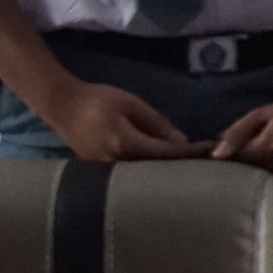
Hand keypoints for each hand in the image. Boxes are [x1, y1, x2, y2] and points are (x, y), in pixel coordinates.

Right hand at [38, 78, 199, 162]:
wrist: (62, 105)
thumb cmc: (98, 99)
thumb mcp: (131, 104)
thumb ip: (156, 123)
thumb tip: (181, 141)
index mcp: (124, 144)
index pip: (165, 153)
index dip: (189, 153)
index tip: (211, 150)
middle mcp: (115, 162)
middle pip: (155, 169)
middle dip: (179, 166)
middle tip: (205, 162)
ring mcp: (105, 169)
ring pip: (142, 173)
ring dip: (164, 169)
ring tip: (188, 165)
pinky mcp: (99, 169)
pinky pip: (130, 171)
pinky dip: (147, 167)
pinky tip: (161, 164)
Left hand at [213, 87, 272, 193]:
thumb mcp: (260, 114)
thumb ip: (236, 134)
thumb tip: (215, 156)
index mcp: (270, 147)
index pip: (240, 164)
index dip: (232, 161)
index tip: (230, 158)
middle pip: (253, 178)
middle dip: (246, 173)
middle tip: (246, 165)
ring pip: (269, 187)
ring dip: (263, 181)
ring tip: (262, 170)